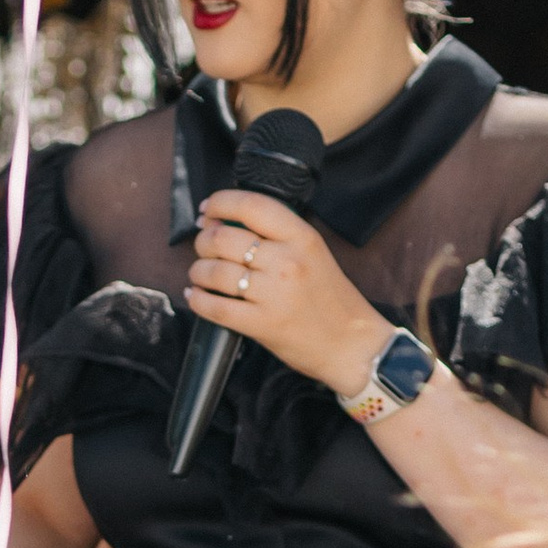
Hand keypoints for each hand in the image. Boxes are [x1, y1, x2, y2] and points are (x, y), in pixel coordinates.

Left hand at [185, 186, 379, 395]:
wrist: (352, 344)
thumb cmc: (330, 299)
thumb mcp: (313, 253)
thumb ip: (278, 236)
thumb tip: (227, 222)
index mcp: (302, 237)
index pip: (252, 205)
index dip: (221, 203)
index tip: (208, 209)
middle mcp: (286, 261)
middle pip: (223, 238)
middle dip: (203, 240)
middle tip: (203, 246)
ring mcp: (273, 294)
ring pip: (214, 272)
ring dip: (198, 271)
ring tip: (201, 273)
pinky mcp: (261, 324)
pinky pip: (214, 307)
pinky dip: (198, 300)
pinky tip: (196, 296)